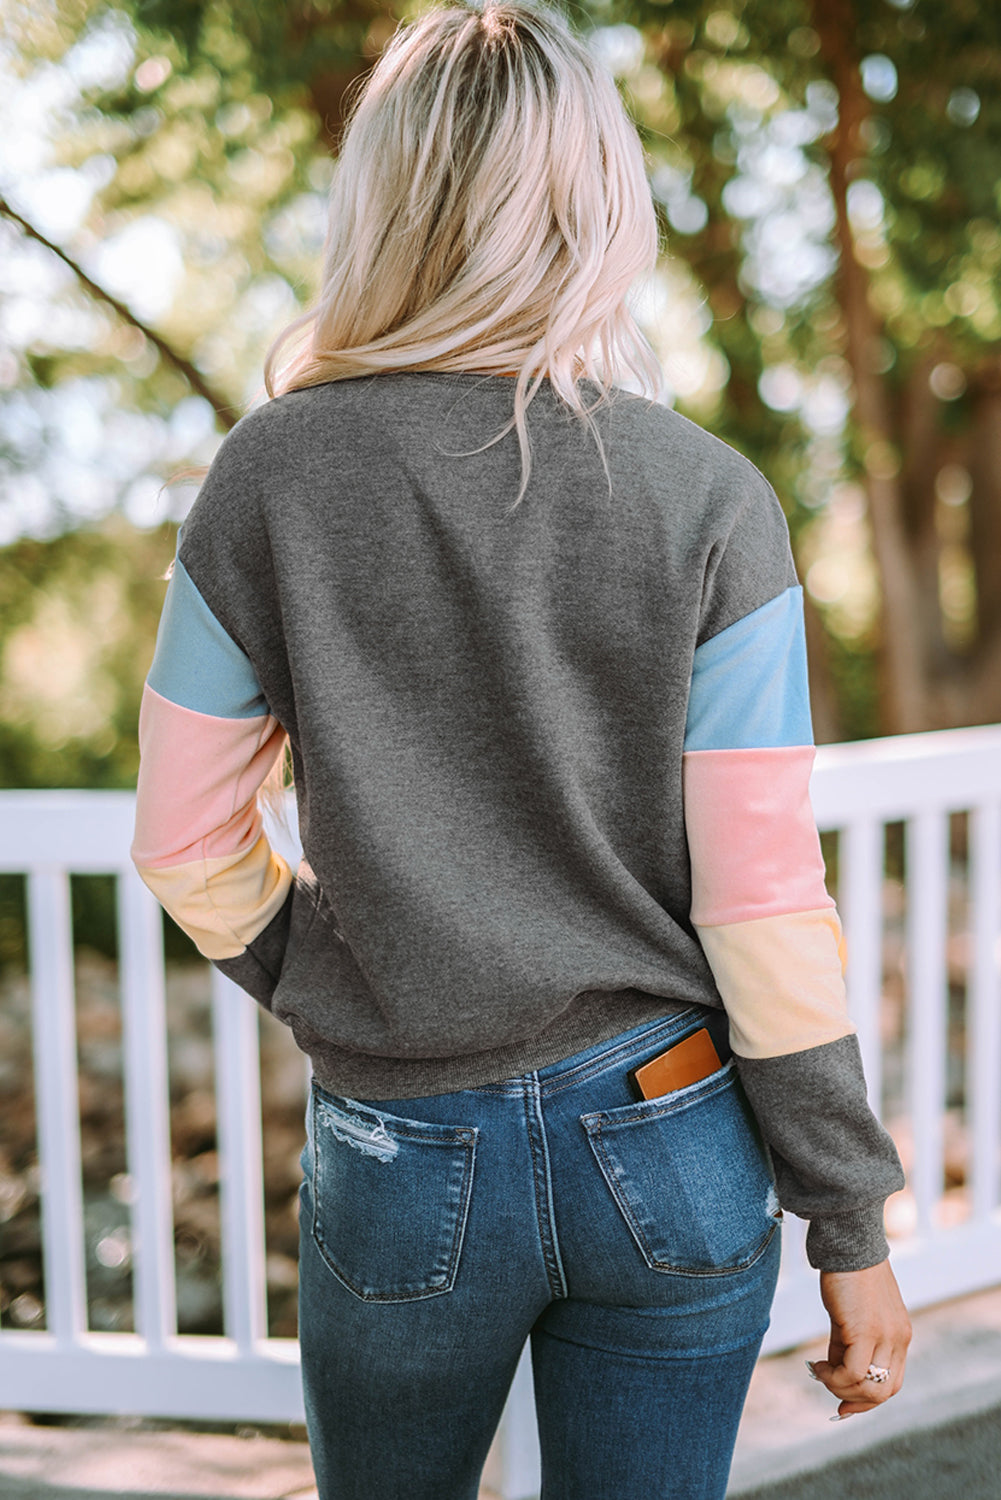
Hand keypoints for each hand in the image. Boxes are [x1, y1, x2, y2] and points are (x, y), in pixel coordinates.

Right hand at [807, 1259, 911, 1418]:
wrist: (848, 1246)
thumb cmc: (848, 1275)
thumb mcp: (853, 1316)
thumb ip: (849, 1343)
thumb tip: (834, 1370)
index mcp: (900, 1336)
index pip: (892, 1384)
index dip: (867, 1399)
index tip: (843, 1403)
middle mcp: (899, 1340)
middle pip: (884, 1393)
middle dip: (853, 1400)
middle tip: (828, 1388)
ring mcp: (886, 1337)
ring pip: (869, 1388)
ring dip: (840, 1389)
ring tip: (820, 1372)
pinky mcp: (866, 1331)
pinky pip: (852, 1373)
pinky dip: (832, 1377)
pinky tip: (817, 1364)